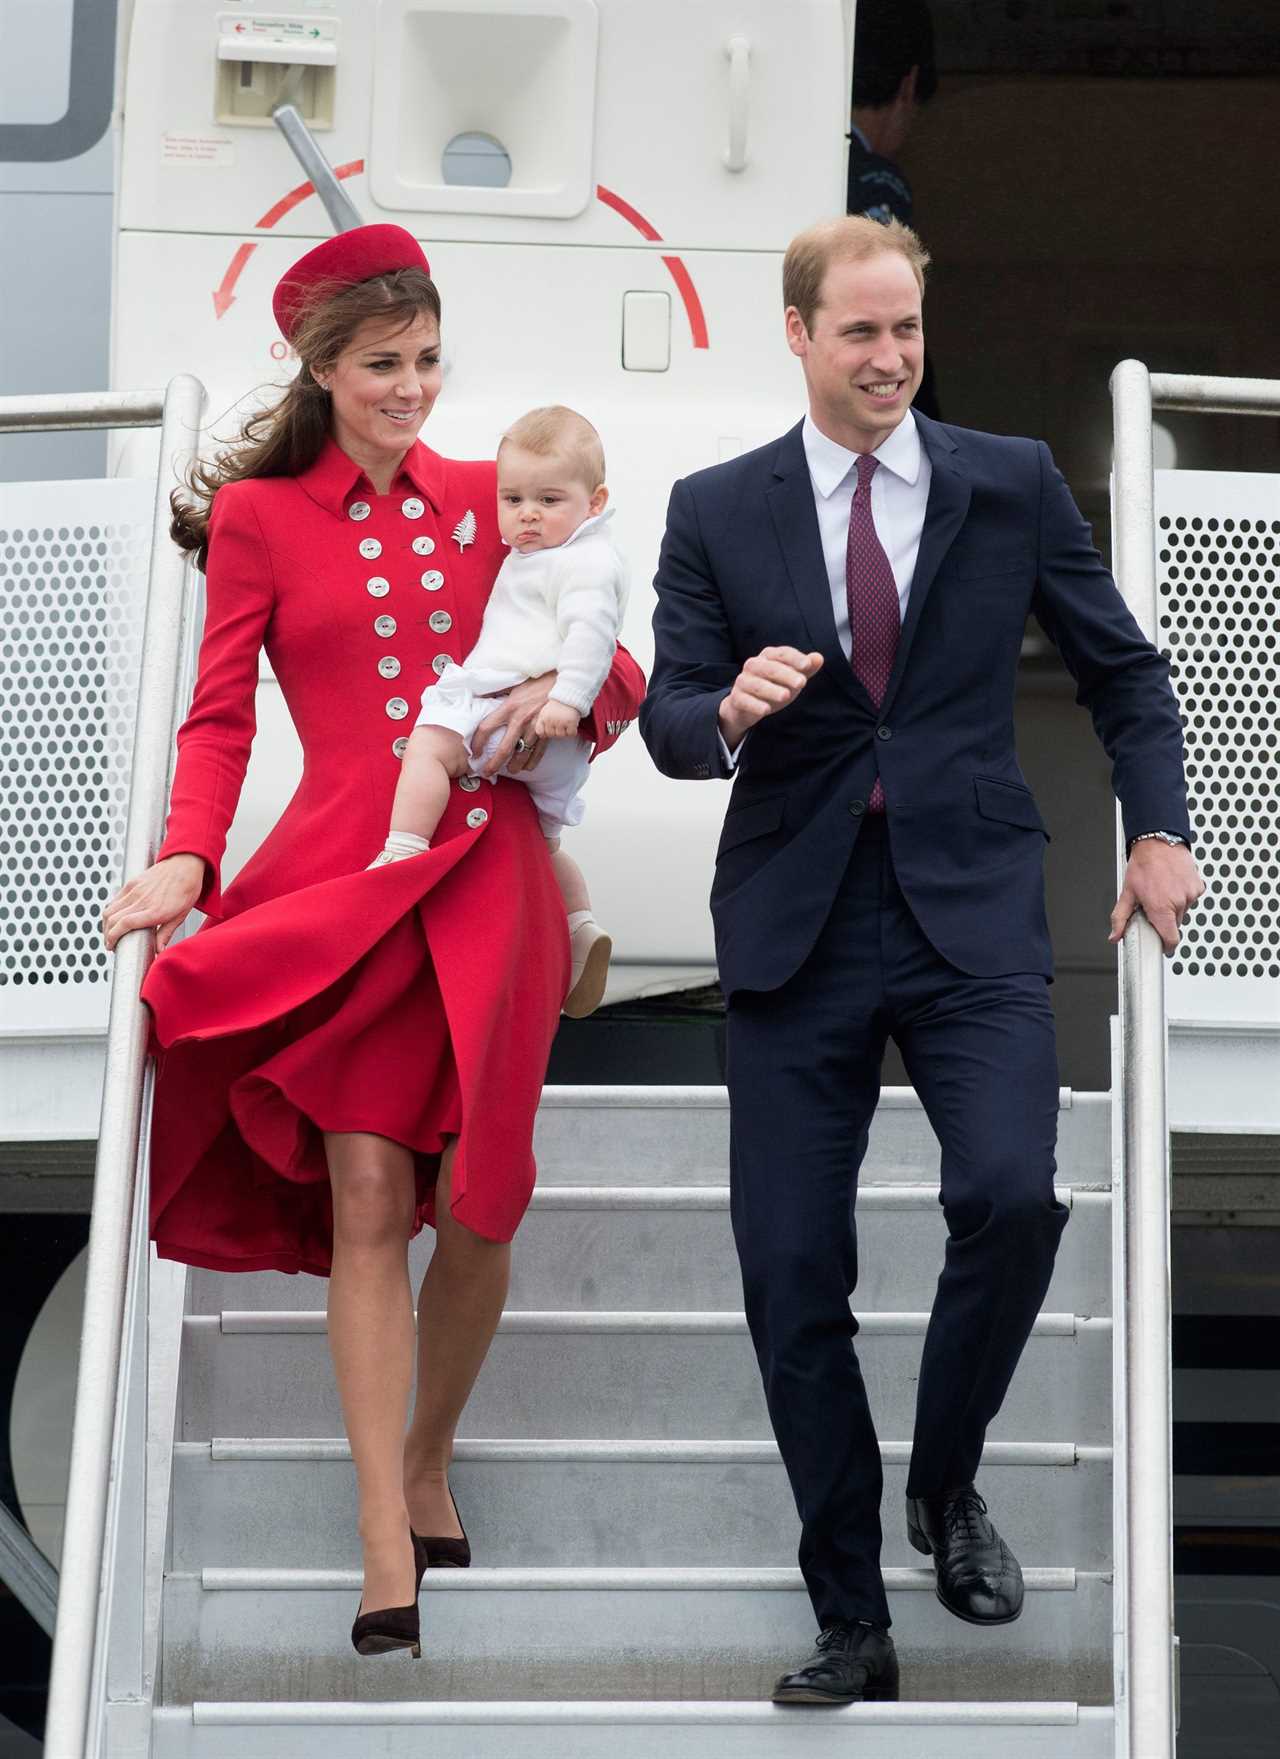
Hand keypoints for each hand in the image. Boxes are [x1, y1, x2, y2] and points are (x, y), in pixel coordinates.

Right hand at [102, 852, 205, 952]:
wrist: (185, 864)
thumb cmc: (187, 889)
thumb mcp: (181, 915)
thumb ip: (166, 934)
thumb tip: (158, 951)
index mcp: (155, 910)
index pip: (125, 924)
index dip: (113, 937)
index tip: (112, 946)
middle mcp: (142, 900)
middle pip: (113, 919)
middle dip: (107, 935)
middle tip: (110, 944)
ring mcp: (135, 890)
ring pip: (110, 909)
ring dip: (106, 924)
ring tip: (111, 933)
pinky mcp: (132, 883)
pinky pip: (115, 899)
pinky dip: (110, 911)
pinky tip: (115, 918)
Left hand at [473, 673, 556, 774]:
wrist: (563, 682)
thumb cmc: (538, 682)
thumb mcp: (514, 684)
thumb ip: (497, 692)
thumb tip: (481, 697)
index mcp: (509, 707)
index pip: (486, 728)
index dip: (477, 742)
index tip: (474, 752)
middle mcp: (520, 720)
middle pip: (504, 749)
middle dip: (494, 764)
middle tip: (487, 772)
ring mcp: (534, 728)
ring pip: (522, 754)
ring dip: (514, 766)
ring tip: (509, 771)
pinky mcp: (547, 732)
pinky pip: (538, 752)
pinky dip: (532, 762)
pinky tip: (527, 767)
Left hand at [535, 699, 581, 739]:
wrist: (570, 696)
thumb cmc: (557, 707)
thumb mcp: (545, 712)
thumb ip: (540, 724)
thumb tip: (542, 736)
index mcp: (543, 717)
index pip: (540, 732)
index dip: (545, 732)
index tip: (550, 726)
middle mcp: (551, 720)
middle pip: (552, 735)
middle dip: (556, 731)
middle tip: (560, 722)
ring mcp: (561, 721)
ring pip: (562, 735)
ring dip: (565, 731)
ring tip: (566, 721)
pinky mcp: (571, 722)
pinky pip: (571, 734)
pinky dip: (573, 731)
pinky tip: (572, 723)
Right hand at [718, 646, 823, 749]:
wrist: (745, 706)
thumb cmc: (772, 686)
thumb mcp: (791, 678)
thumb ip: (805, 668)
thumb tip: (819, 658)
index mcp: (768, 657)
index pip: (782, 653)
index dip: (795, 658)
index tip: (808, 665)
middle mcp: (753, 665)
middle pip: (770, 668)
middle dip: (786, 675)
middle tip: (802, 683)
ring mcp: (743, 682)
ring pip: (757, 685)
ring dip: (771, 690)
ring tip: (786, 696)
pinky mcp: (737, 698)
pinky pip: (744, 700)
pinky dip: (755, 705)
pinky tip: (766, 710)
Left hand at [1109, 840, 1204, 954]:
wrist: (1159, 842)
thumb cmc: (1143, 864)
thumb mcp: (1127, 893)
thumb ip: (1120, 918)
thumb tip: (1115, 935)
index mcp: (1161, 908)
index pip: (1171, 939)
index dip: (1166, 945)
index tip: (1163, 945)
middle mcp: (1178, 903)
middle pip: (1174, 924)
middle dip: (1164, 919)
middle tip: (1154, 904)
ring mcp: (1190, 894)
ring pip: (1183, 910)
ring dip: (1174, 905)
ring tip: (1162, 890)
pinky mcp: (1198, 886)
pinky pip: (1190, 898)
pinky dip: (1183, 895)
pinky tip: (1172, 884)